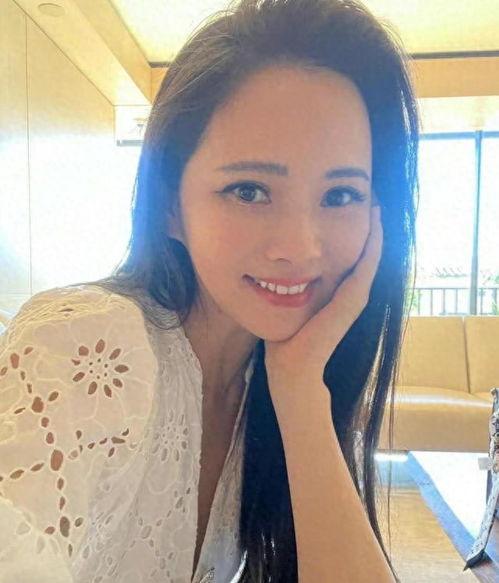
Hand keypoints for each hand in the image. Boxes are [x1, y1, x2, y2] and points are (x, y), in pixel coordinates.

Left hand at [264, 205, 382, 412]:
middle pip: (362, 254)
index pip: (346, 258)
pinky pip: (367, 265)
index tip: (347, 207)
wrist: (291, 370)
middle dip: (365, 227)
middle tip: (370, 197)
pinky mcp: (353, 300)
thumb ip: (283, 288)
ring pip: (370, 256)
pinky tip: (375, 221)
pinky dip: (374, 244)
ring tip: (376, 204)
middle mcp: (348, 294)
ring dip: (374, 231)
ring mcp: (354, 297)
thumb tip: (267, 268)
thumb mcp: (284, 304)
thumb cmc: (284, 340)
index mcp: (333, 294)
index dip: (351, 235)